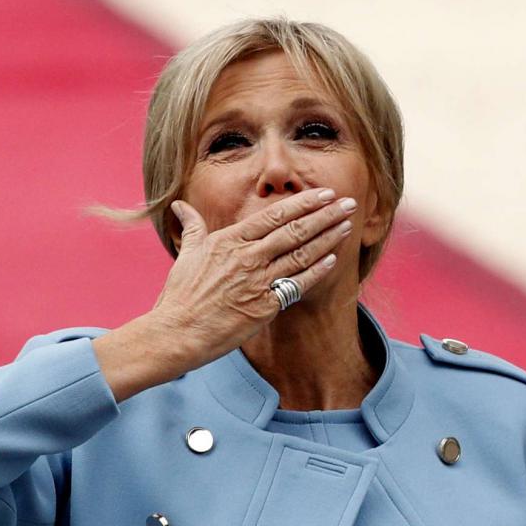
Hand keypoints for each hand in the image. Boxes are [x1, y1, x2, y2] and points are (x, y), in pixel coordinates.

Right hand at [151, 188, 356, 366]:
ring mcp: (258, 282)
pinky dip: (317, 271)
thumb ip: (192, 226)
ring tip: (346, 225)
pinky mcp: (265, 306)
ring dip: (328, 238)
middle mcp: (248, 257)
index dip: (303, 203)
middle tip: (348, 203)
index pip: (274, 215)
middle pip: (294, 230)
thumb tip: (180, 206)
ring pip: (301, 254)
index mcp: (230, 240)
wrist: (178, 332)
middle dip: (325, 215)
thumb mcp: (186, 254)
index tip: (324, 194)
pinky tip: (333, 259)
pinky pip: (297, 285)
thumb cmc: (180, 295)